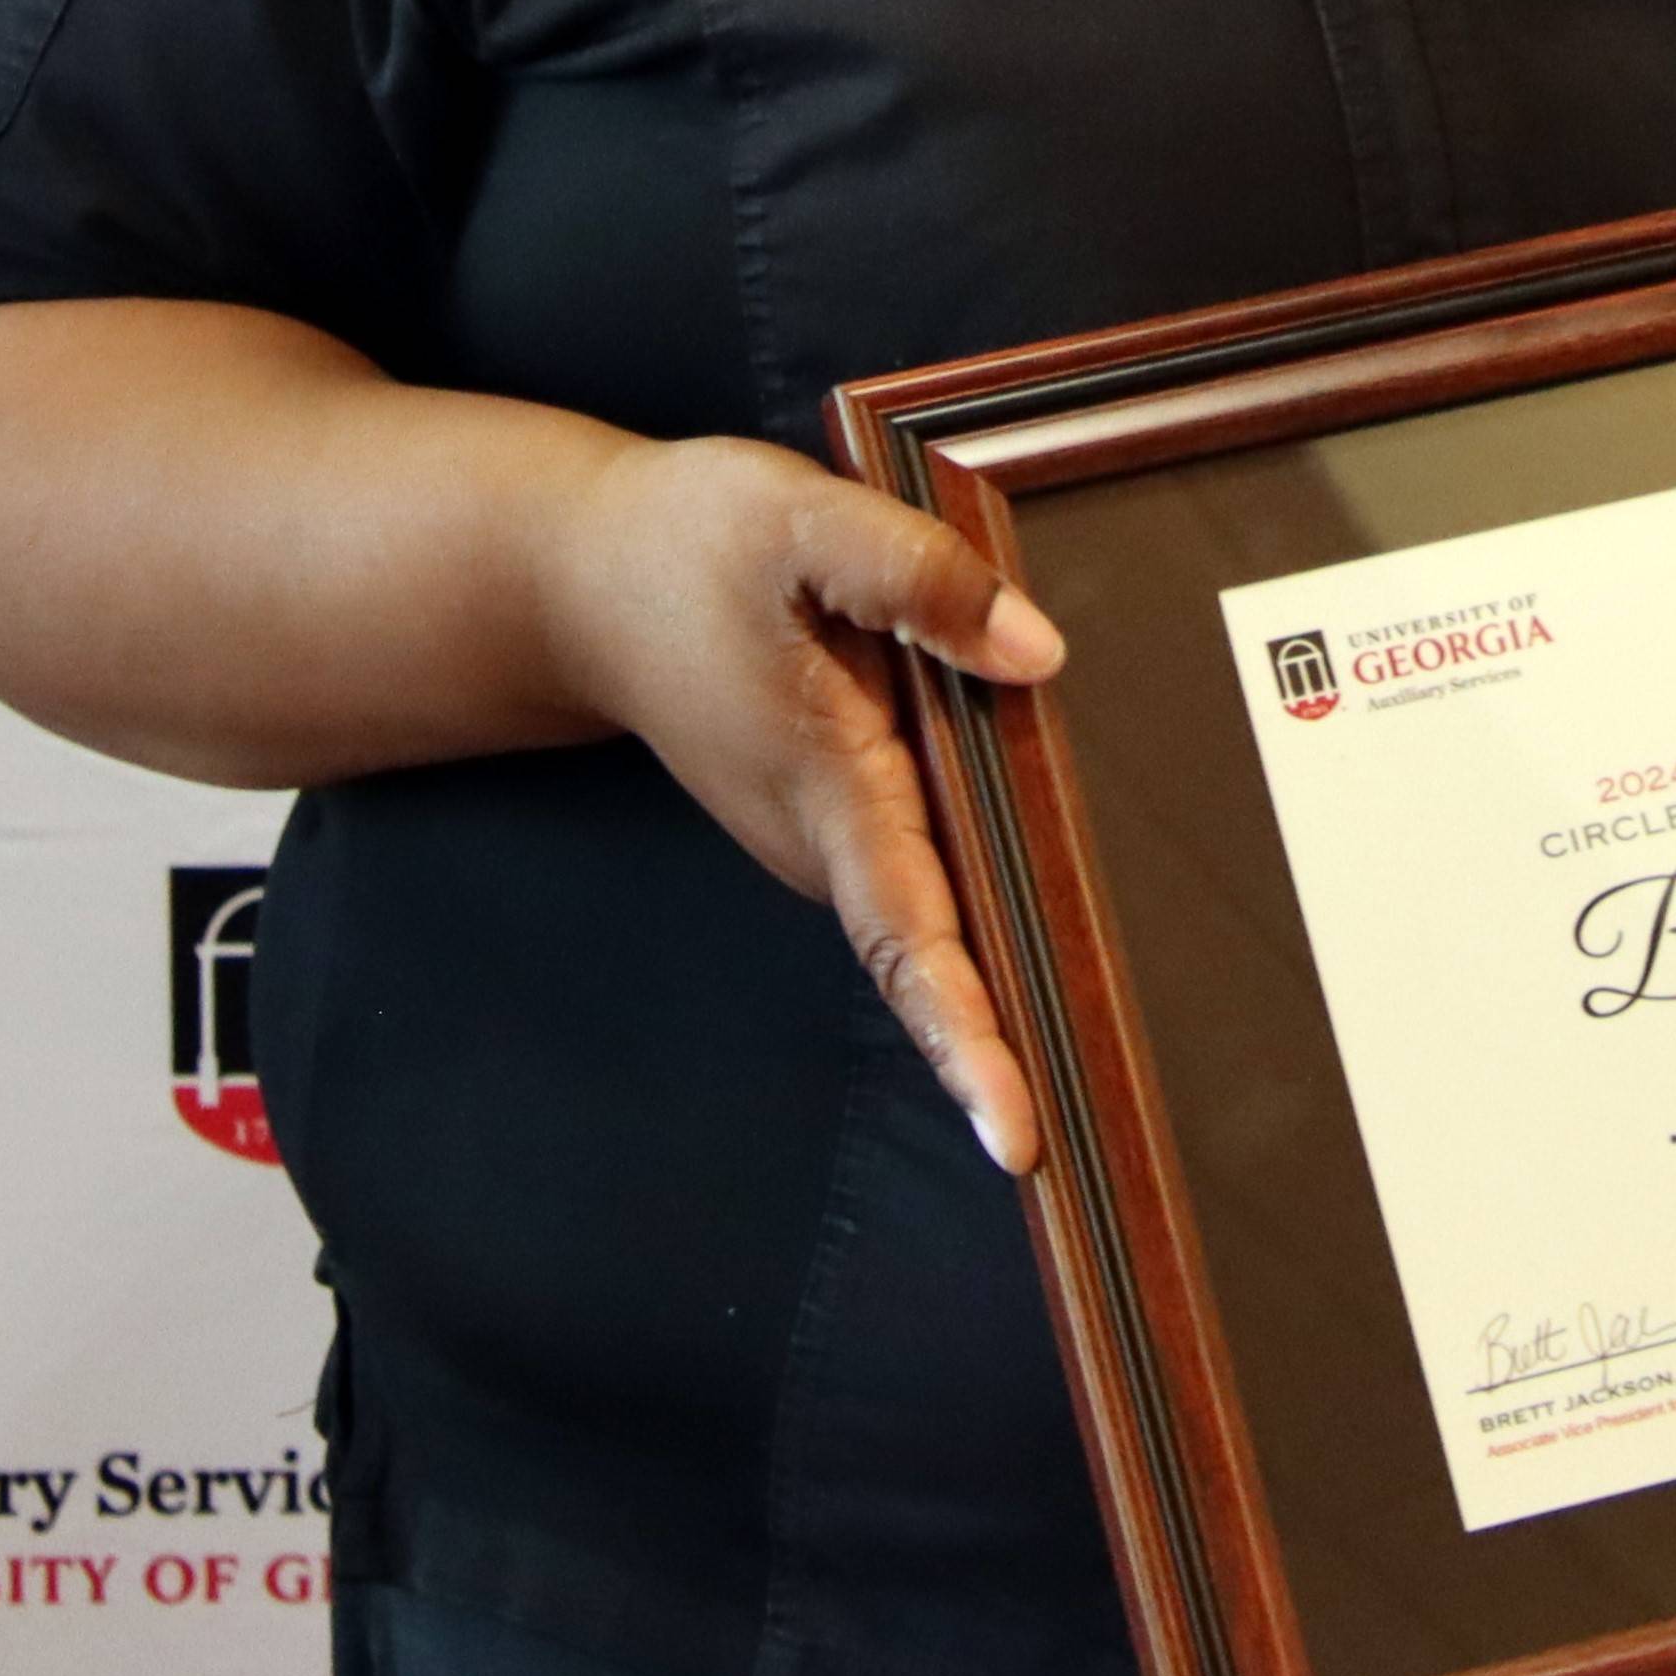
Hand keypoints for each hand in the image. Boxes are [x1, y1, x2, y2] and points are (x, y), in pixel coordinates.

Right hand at [535, 433, 1068, 1173]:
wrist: (570, 578)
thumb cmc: (679, 547)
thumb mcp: (797, 523)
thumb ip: (918, 578)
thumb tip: (1040, 654)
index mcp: (824, 785)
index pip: (909, 936)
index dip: (966, 1037)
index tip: (1015, 1138)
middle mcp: (825, 836)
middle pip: (934, 960)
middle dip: (1005, 1054)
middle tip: (1105, 1151)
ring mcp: (824, 831)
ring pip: (933, 921)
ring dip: (999, 996)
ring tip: (1104, 1079)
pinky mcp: (830, 806)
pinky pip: (920, 873)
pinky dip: (976, 921)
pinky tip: (1053, 942)